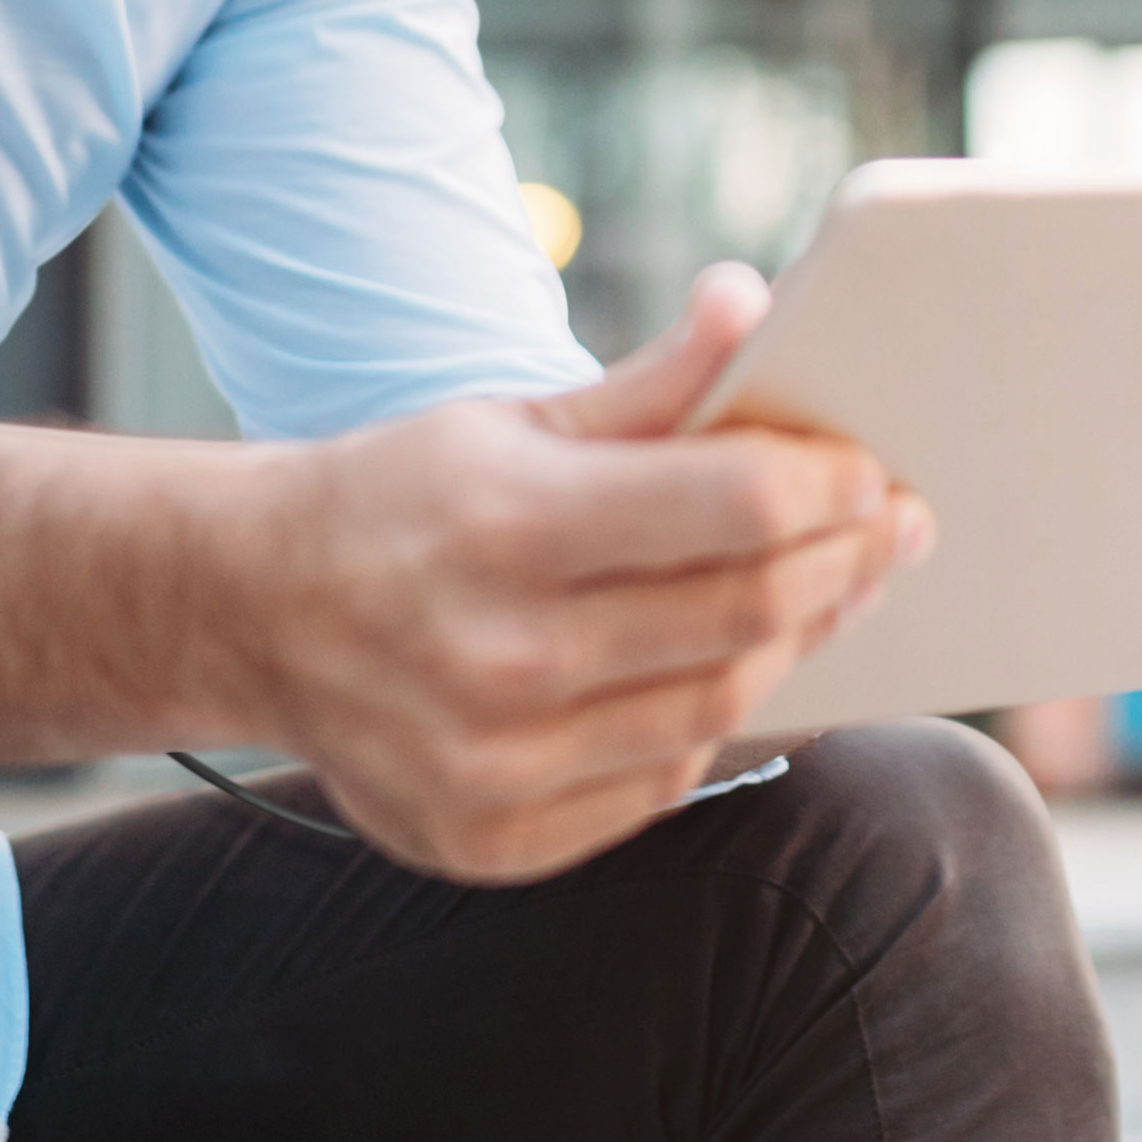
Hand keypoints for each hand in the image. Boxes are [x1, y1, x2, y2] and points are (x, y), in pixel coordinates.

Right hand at [214, 266, 929, 880]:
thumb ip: (647, 384)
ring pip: (717, 708)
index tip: (872, 471)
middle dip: (843, 565)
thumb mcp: (509, 420)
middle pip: (743, 613)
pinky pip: (658, 785)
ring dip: (796, 644)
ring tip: (832, 592)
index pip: (732, 505)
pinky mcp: (491, 838)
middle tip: (891, 530)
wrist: (249, 613)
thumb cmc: (403, 498)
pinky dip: (712, 724)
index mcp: (505, 523)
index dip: (828, 485)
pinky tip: (736, 670)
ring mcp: (492, 763)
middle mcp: (496, 655)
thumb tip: (751, 303)